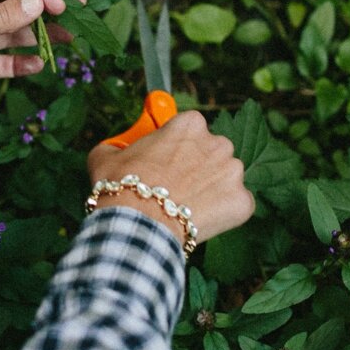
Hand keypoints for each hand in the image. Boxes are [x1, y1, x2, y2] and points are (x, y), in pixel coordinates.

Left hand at [0, 0, 83, 126]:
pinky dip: (20, 63)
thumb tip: (38, 2)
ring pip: (10, 36)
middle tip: (78, 15)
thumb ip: (1, 16)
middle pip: (12, 8)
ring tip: (68, 40)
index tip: (62, 1)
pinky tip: (41, 64)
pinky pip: (0, 63)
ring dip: (37, 37)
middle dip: (43, 12)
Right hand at [87, 110, 253, 247]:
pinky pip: (236, 206)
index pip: (189, 129)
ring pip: (225, 179)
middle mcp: (218, 142)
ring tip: (184, 207)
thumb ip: (116, 145)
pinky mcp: (243, 202)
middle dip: (197, 167)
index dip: (176, 146)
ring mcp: (234, 173)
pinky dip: (222, 213)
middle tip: (173, 187)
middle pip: (211, 153)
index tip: (165, 160)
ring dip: (211, 190)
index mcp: (190, 124)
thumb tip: (113, 149)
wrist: (139, 225)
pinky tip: (199, 221)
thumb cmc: (122, 187)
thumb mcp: (106, 156)